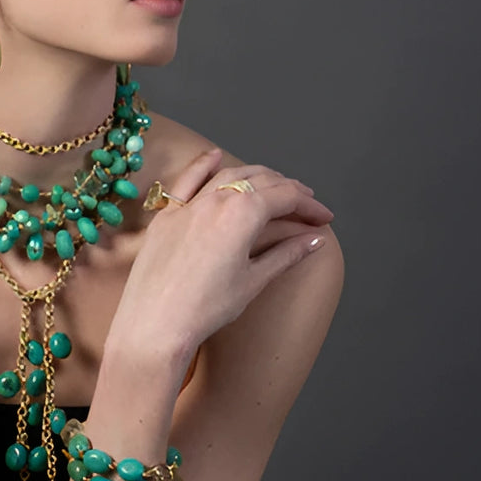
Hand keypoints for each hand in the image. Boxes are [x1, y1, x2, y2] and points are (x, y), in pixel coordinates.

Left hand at [113, 148, 334, 352]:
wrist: (155, 325)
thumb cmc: (206, 308)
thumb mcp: (253, 281)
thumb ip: (286, 254)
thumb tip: (314, 240)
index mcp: (242, 213)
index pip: (286, 197)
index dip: (310, 205)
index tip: (325, 218)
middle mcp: (216, 199)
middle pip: (261, 181)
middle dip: (288, 190)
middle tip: (307, 203)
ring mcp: (188, 204)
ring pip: (228, 175)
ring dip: (256, 176)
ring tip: (274, 185)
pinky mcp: (166, 216)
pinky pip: (187, 180)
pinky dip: (204, 165)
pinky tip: (215, 156)